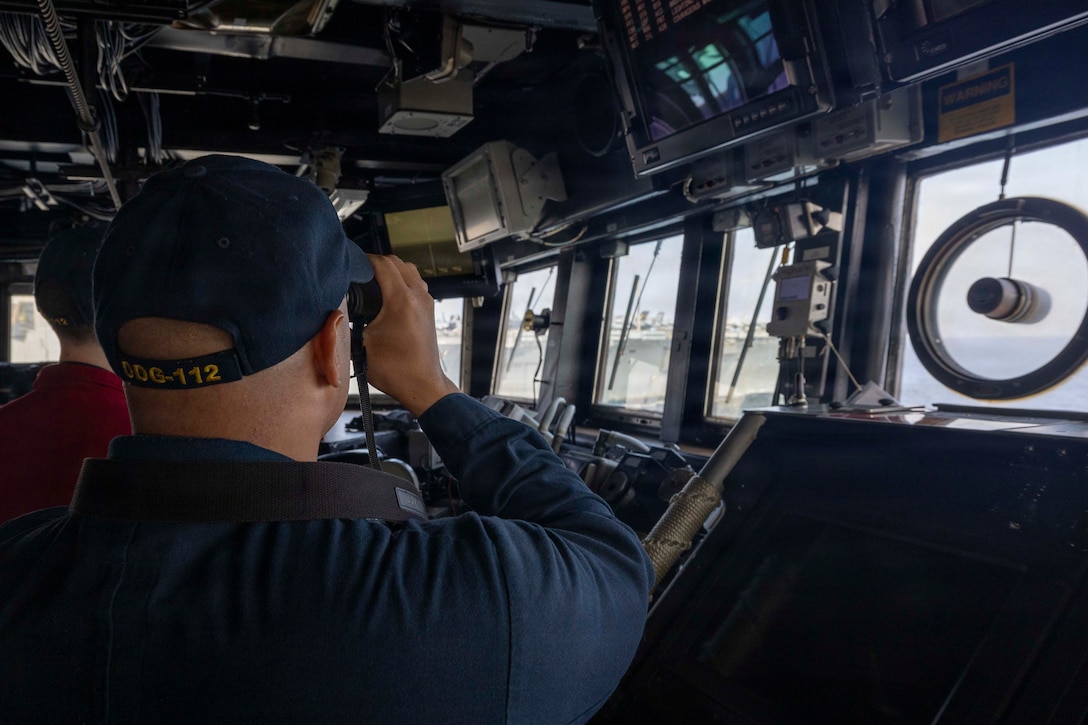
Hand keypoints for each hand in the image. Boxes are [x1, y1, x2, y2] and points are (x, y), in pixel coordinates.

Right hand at [360, 254, 459, 416]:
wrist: (422, 385)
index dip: (364, 259)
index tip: (350, 263)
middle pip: (396, 262)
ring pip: (408, 270)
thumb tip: (333, 311)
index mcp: (401, 300)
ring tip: (372, 280)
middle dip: (376, 263)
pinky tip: (387, 293)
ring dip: (391, 269)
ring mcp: (426, 301)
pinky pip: (415, 282)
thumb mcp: (361, 346)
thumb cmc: (395, 369)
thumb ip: (345, 324)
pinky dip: (401, 279)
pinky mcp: (429, 309)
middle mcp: (418, 296)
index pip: (382, 264)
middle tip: (358, 271)